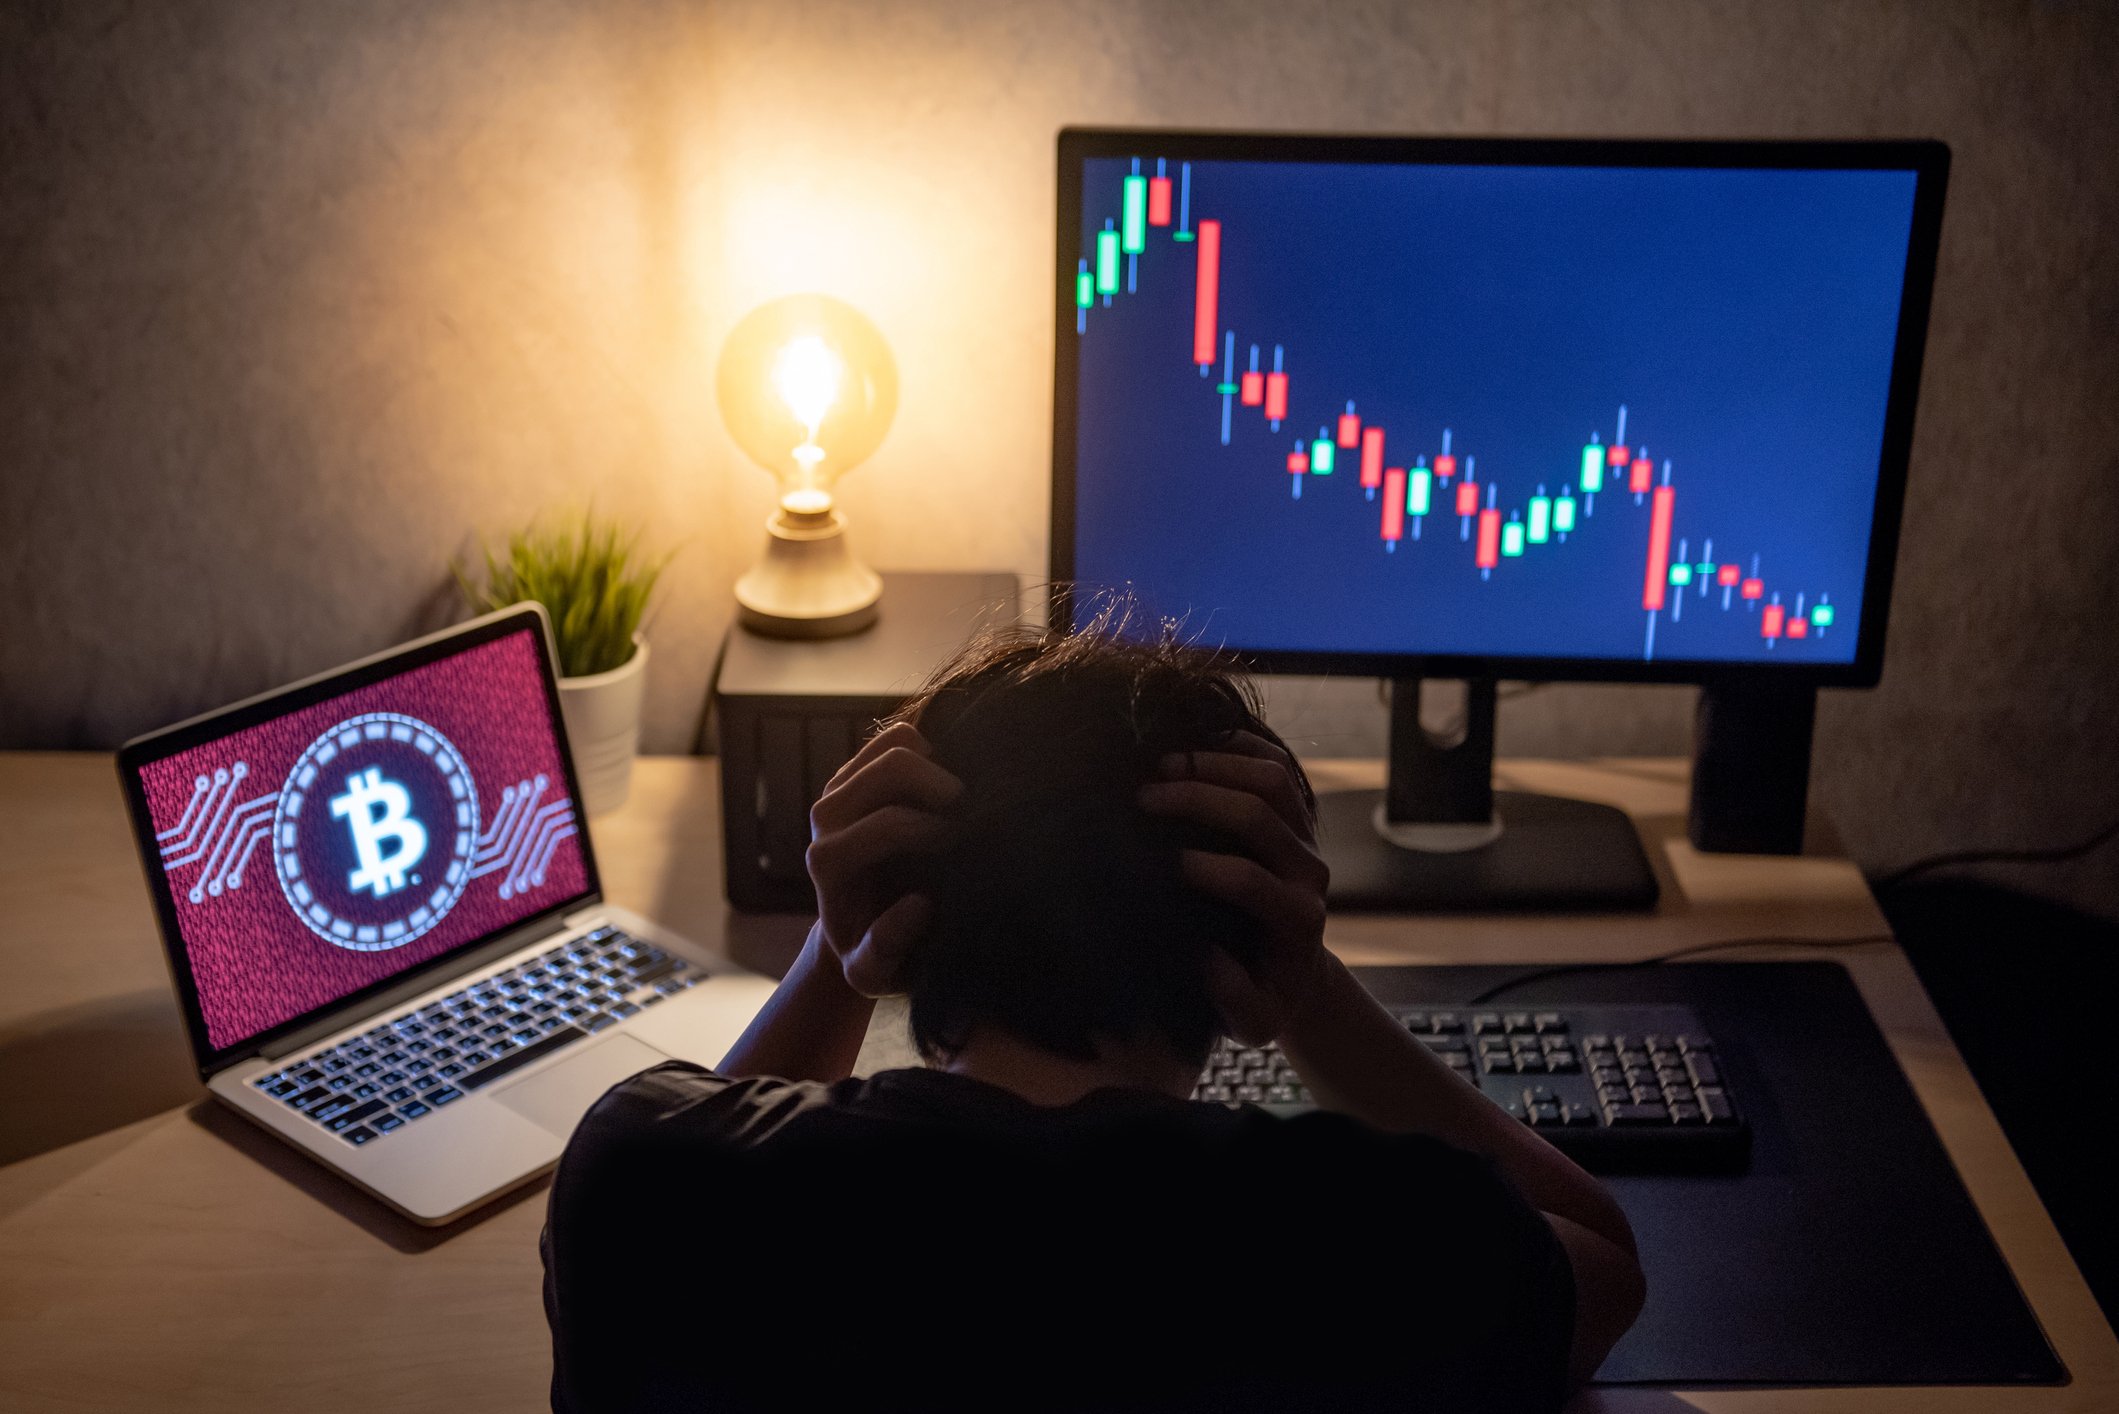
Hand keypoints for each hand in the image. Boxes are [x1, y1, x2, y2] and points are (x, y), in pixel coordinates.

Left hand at [806, 722, 961, 996]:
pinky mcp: (855, 772)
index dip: (939, 832)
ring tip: (962, 804)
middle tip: (972, 818)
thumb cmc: (876, 956)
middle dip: (944, 788)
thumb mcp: (875, 974)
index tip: (966, 850)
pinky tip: (948, 791)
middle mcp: (825, 818)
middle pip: (892, 768)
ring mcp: (839, 789)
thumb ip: (885, 949)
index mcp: (828, 862)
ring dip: (940, 766)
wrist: (856, 934)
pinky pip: (898, 737)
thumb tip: (917, 904)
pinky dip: (933, 751)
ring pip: (897, 743)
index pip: (890, 824)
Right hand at [1137, 731, 1329, 1045]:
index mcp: (1297, 920)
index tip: (1163, 865)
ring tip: (1161, 764)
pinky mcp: (1298, 816)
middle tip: (1144, 798)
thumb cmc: (1262, 997)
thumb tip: (1206, 958)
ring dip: (1215, 764)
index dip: (1210, 869)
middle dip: (1200, 800)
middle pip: (1261, 816)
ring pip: (1272, 780)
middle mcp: (1308, 872)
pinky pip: (1277, 765)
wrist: (1295, 973)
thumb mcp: (1251, 1022)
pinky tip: (1192, 743)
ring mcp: (1306, 837)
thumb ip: (1235, 999)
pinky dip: (1238, 745)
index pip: (1255, 882)